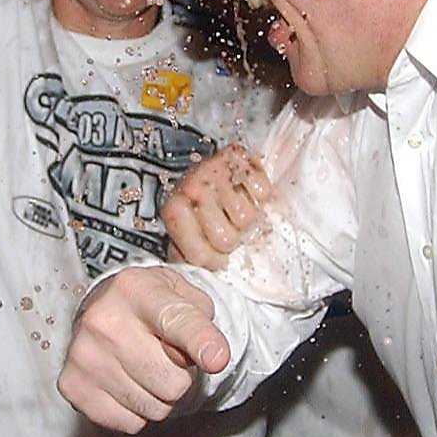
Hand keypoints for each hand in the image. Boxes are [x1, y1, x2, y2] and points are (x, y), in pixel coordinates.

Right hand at [59, 267, 231, 432]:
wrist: (99, 309)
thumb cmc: (147, 305)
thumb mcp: (181, 294)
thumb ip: (201, 320)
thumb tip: (210, 356)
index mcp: (135, 289)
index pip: (177, 321)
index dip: (201, 342)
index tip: (217, 359)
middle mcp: (103, 321)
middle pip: (172, 381)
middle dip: (180, 377)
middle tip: (167, 358)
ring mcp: (84, 356)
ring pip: (154, 407)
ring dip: (159, 396)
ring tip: (146, 369)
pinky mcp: (73, 386)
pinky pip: (130, 422)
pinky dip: (136, 411)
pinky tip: (127, 382)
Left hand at [164, 144, 271, 268]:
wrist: (217, 167)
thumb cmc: (202, 206)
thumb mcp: (186, 236)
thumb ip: (187, 258)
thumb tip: (194, 280)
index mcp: (174, 210)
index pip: (201, 256)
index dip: (213, 259)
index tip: (215, 251)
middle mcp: (191, 187)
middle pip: (227, 239)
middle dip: (231, 237)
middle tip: (227, 225)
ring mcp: (214, 170)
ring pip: (246, 218)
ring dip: (245, 216)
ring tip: (235, 207)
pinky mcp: (240, 157)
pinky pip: (262, 192)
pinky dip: (259, 195)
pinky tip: (246, 191)